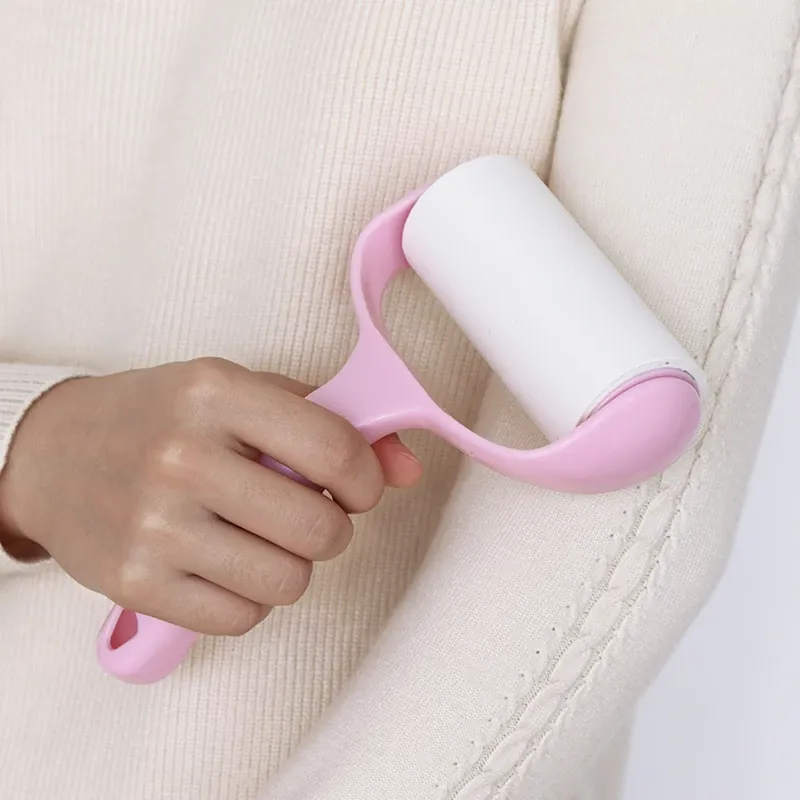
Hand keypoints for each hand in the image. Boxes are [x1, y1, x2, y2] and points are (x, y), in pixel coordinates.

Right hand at [0, 358, 420, 634]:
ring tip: (261, 539)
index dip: (366, 479)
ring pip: (288, 581)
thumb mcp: (243, 394)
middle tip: (306, 515)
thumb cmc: (161, 418)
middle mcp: (182, 455)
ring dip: (292, 566)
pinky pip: (242, 619)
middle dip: (332, 529)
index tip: (358, 486)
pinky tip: (226, 565)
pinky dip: (250, 599)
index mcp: (215, 392)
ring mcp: (155, 524)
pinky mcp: (134, 583)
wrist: (53, 454)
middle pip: (319, 528)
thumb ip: (333, 421)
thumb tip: (408, 468)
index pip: (334, 448)